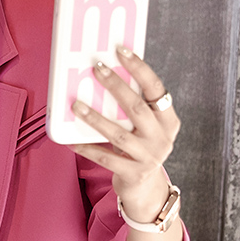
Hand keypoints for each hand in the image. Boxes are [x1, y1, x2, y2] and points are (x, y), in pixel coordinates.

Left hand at [69, 47, 180, 222]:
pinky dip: (87, 148)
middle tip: (96, 68)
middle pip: (137, 108)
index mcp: (168, 120)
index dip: (140, 68)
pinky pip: (105, 158)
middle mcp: (162, 138)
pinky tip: (71, 141)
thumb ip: (134, 107)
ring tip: (76, 105)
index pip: (156, 89)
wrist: (146, 190)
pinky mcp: (133, 174)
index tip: (121, 50)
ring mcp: (149, 158)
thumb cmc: (140, 148)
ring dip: (95, 118)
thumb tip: (104, 74)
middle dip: (116, 86)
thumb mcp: (146, 128)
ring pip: (118, 134)